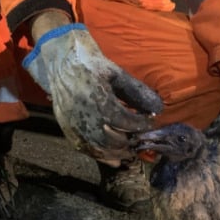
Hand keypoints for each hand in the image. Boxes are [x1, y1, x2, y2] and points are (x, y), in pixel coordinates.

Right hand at [22, 19, 163, 164]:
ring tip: (128, 151)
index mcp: (99, 99)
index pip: (125, 121)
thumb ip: (137, 92)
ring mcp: (73, 123)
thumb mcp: (117, 73)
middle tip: (139, 140)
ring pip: (97, 147)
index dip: (140, 126)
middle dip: (129, 143)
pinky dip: (98, 155)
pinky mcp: (65, 127)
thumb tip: (157, 109)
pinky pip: (83, 147)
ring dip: (115, 153)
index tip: (149, 124)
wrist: (62, 61)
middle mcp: (85, 114)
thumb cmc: (92, 65)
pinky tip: (111, 158)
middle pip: (111, 140)